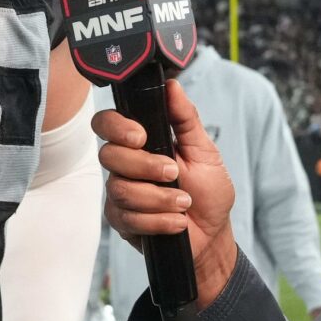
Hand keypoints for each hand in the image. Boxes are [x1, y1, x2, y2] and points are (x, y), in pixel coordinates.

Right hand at [93, 80, 238, 307]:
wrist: (213, 235)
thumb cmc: (208, 192)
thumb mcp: (204, 151)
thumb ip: (185, 118)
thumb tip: (172, 85)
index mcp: (141, 143)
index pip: (108, 124)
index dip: (116, 127)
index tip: (141, 136)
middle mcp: (125, 166)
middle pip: (109, 155)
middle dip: (145, 166)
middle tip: (173, 173)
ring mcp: (121, 193)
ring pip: (120, 189)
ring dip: (158, 198)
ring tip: (184, 203)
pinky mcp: (122, 221)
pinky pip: (127, 217)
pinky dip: (158, 220)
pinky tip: (176, 222)